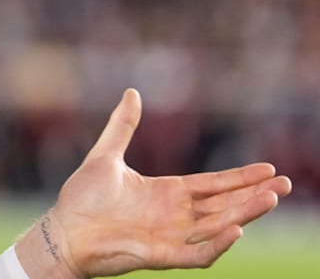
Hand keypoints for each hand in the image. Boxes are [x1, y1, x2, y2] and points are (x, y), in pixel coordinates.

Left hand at [36, 89, 292, 277]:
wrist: (62, 230)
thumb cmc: (81, 197)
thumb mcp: (105, 155)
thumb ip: (122, 126)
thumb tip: (131, 92)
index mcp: (166, 192)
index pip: (212, 185)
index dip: (239, 177)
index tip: (267, 168)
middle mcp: (174, 215)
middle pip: (224, 204)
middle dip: (254, 194)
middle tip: (285, 184)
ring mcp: (171, 236)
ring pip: (218, 226)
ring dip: (244, 214)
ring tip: (270, 199)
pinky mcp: (162, 256)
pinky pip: (198, 254)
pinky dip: (218, 244)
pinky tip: (235, 229)